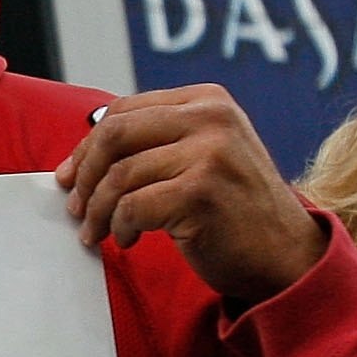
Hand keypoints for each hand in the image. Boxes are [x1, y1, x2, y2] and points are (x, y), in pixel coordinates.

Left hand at [55, 85, 327, 301]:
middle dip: (84, 174)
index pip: (124, 110)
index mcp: (207, 101)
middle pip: (114, 134)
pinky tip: (126, 240)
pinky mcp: (201, 192)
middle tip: (76, 207)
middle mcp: (211, 118)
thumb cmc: (232, 210)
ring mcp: (210, 153)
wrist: (285, 255)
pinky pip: (132, 207)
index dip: (86, 145)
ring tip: (96, 232)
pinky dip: (119, 227)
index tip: (70, 176)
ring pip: (119, 175)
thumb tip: (79, 157)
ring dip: (98, 210)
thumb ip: (155, 142)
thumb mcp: (203, 156)